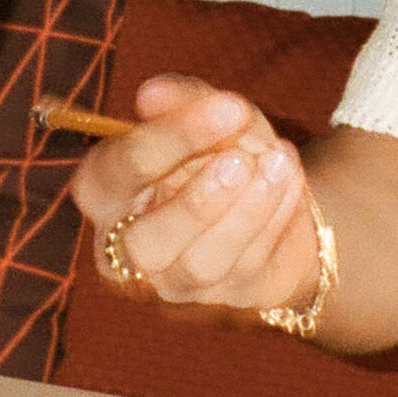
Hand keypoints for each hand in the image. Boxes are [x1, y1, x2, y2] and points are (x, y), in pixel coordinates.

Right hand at [64, 75, 324, 314]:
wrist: (275, 195)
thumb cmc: (222, 149)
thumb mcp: (209, 113)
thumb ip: (182, 99)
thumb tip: (151, 95)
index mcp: (106, 191)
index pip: (118, 171)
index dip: (168, 138)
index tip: (228, 107)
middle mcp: (126, 248)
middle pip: (145, 243)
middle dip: (196, 202)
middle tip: (241, 159)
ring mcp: (173, 284)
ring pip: (199, 265)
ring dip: (245, 212)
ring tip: (279, 163)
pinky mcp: (223, 301)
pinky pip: (244, 270)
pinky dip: (272, 222)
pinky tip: (291, 182)